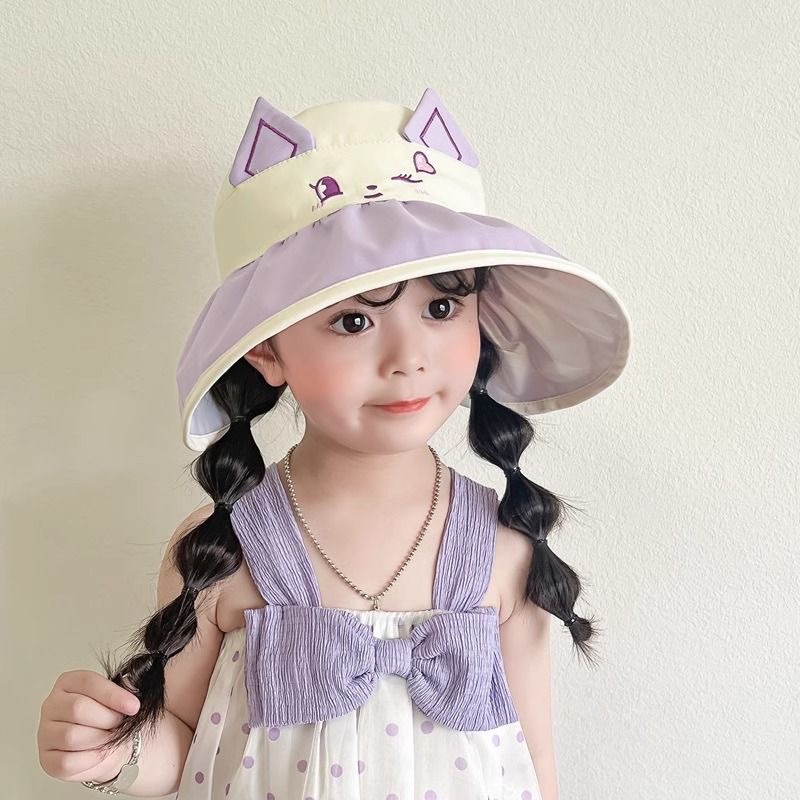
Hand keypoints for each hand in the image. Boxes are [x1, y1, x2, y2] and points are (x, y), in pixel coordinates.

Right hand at [37, 669, 140, 783]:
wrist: (110, 743)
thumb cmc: (112, 715)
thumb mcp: (120, 696)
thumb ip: (125, 688)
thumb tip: (131, 687)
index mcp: (69, 682)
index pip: (87, 682)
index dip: (112, 695)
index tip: (133, 706)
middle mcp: (52, 705)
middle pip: (77, 709)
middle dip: (107, 719)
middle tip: (119, 723)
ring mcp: (45, 733)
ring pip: (71, 737)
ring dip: (99, 740)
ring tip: (110, 738)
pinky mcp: (47, 759)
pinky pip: (66, 762)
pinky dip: (90, 760)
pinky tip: (100, 753)